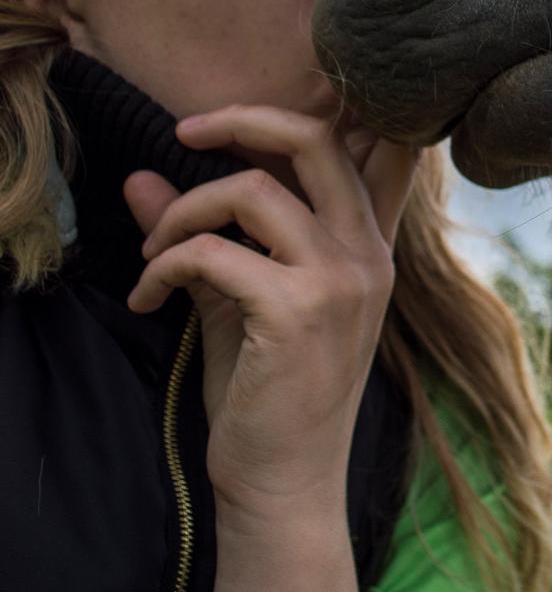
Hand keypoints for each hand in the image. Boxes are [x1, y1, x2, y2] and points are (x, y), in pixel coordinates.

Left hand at [122, 106, 417, 515]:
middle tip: (184, 132)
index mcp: (369, 243)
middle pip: (315, 138)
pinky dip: (165, 264)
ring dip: (183, 212)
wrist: (285, 483)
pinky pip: (214, 253)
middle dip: (241, 119)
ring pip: (252, 190)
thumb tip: (139, 177)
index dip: (317, 108)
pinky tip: (147, 294)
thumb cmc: (270, 393)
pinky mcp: (298, 311)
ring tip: (154, 253)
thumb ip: (203, 235)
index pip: (373, 143)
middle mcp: (367, 251)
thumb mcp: (239, 298)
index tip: (242, 121)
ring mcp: (339, 279)